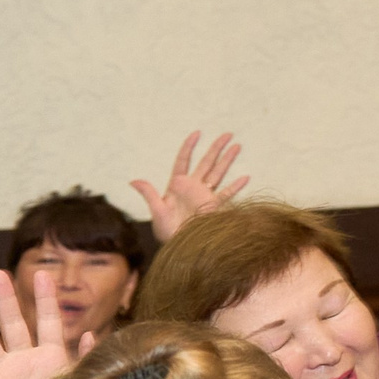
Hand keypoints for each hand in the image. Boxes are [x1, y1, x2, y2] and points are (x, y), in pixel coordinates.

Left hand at [133, 132, 248, 243]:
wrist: (182, 245)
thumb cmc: (167, 230)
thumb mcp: (157, 211)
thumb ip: (149, 194)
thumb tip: (133, 181)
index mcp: (178, 185)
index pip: (184, 161)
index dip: (189, 147)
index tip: (197, 133)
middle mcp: (193, 187)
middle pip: (206, 163)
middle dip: (216, 148)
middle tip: (227, 134)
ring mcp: (205, 195)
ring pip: (218, 173)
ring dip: (227, 160)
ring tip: (237, 146)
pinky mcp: (215, 206)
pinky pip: (227, 193)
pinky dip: (236, 186)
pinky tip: (245, 177)